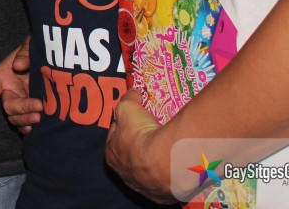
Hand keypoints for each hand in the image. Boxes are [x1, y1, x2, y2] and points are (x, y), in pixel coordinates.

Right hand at [0, 37, 41, 132]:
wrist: (52, 58)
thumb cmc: (35, 50)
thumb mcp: (29, 46)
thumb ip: (24, 53)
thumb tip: (18, 65)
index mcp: (3, 76)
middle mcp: (9, 91)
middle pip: (8, 106)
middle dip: (22, 108)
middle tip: (39, 106)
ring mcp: (21, 102)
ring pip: (15, 118)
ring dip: (25, 120)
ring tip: (39, 117)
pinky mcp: (32, 110)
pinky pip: (25, 124)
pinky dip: (28, 128)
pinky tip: (37, 129)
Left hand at [105, 89, 175, 203]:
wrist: (167, 161)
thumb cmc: (141, 133)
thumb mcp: (128, 108)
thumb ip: (128, 99)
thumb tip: (133, 93)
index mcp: (111, 156)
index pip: (115, 136)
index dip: (124, 125)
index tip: (134, 119)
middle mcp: (125, 174)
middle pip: (132, 154)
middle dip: (140, 143)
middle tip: (152, 132)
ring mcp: (144, 186)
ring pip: (149, 169)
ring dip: (155, 158)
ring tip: (167, 145)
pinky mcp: (164, 194)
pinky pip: (166, 180)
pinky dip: (170, 170)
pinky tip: (177, 160)